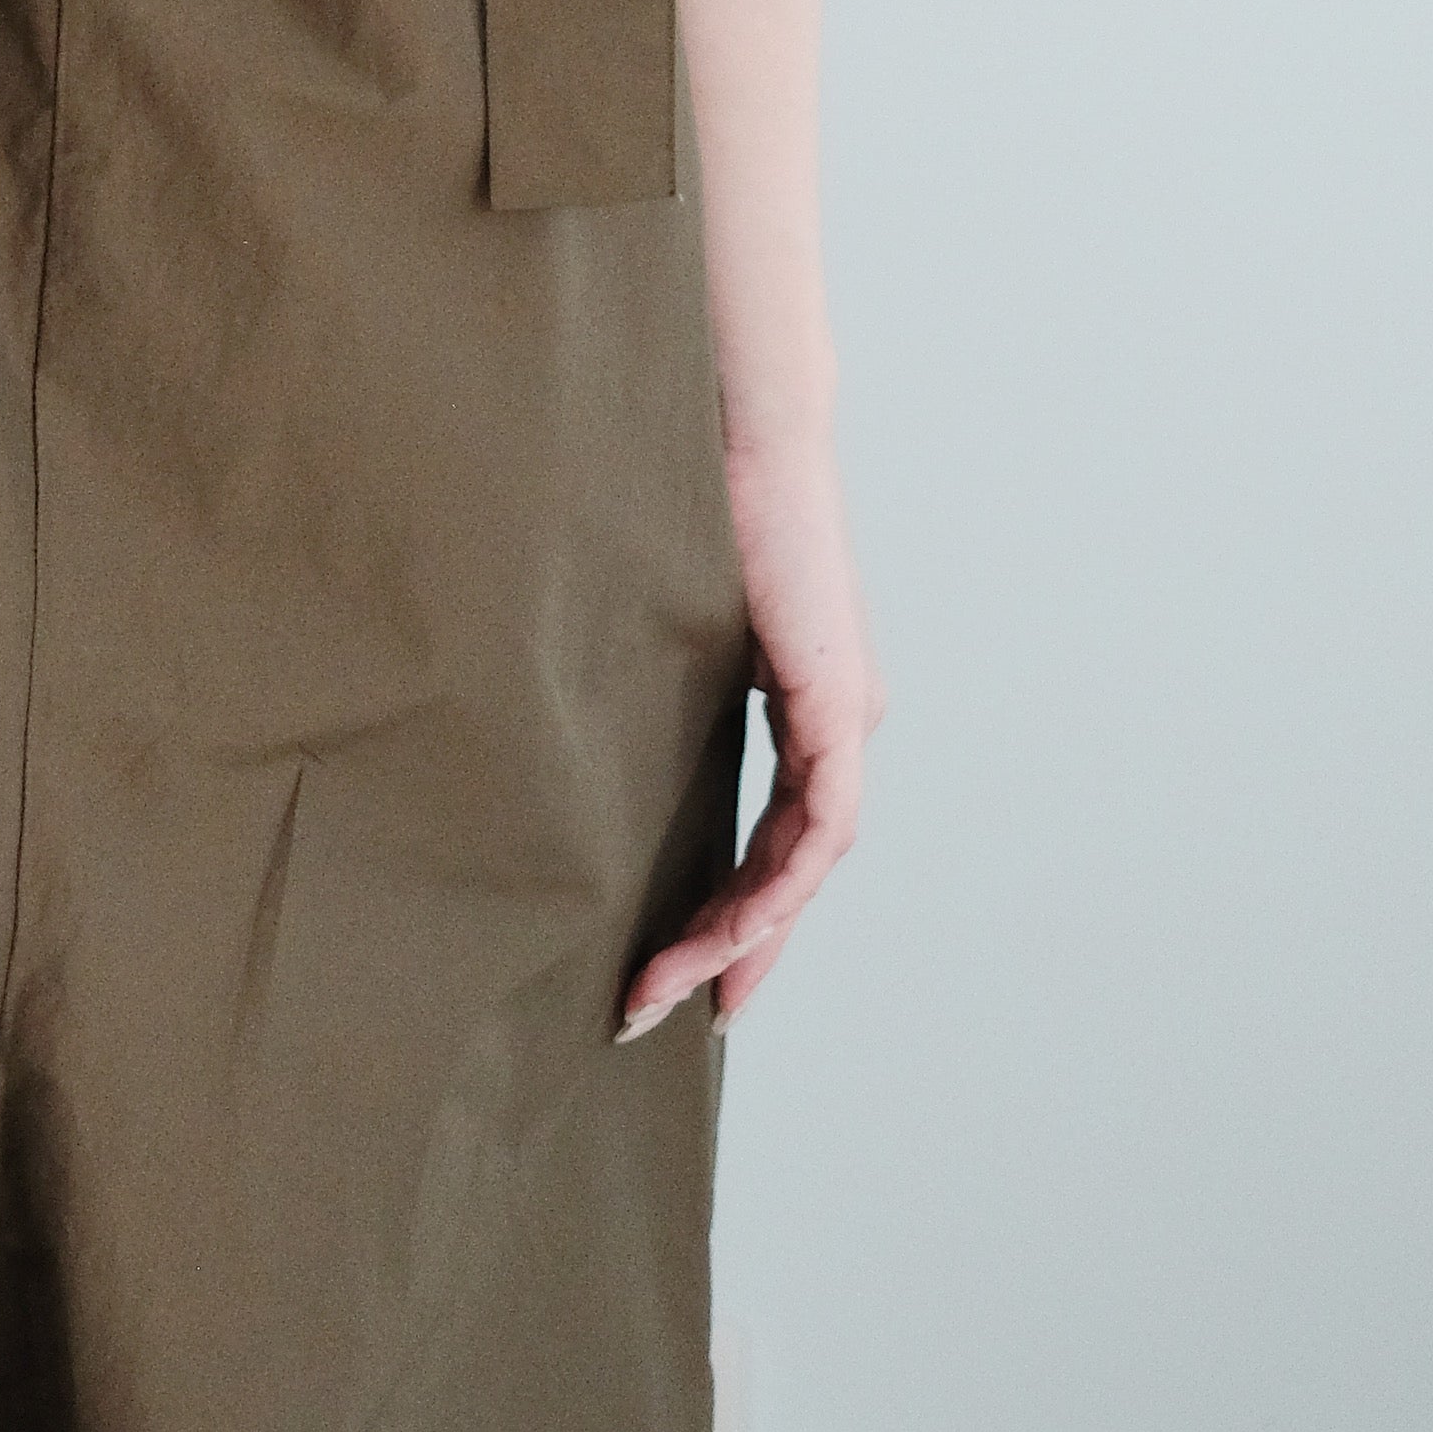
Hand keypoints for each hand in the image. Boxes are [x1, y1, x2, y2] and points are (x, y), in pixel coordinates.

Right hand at [622, 421, 883, 1039]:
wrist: (745, 426)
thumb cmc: (692, 497)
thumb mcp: (673, 621)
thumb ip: (657, 680)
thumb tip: (586, 721)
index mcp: (806, 699)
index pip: (779, 834)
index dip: (735, 912)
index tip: (682, 971)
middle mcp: (840, 717)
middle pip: (793, 868)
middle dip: (731, 947)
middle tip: (661, 1005)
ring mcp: (846, 715)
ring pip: (806, 863)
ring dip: (740, 933)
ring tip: (669, 984)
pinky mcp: (839, 706)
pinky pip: (817, 830)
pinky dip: (772, 889)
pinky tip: (721, 929)